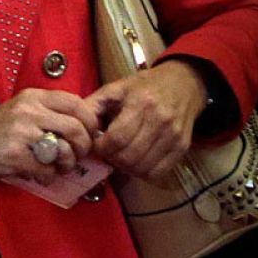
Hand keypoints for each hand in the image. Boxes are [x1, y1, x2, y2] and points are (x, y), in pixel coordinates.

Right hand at [0, 88, 100, 185]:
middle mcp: (28, 110)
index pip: (76, 102)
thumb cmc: (1, 130)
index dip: (90, 121)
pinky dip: (49, 176)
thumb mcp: (24, 109)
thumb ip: (50, 112)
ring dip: (68, 164)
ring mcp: (21, 132)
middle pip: (75, 128)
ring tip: (60, 166)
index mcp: (33, 96)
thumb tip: (86, 127)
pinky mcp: (16, 155)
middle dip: (84, 147)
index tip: (90, 133)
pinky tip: (40, 173)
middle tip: (78, 155)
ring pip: (65, 150)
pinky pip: (48, 170)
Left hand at [82, 59, 208, 181]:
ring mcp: (173, 136)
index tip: (96, 145)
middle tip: (107, 152)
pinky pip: (157, 173)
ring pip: (142, 168)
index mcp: (140, 103)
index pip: (117, 138)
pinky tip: (136, 161)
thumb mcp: (115, 88)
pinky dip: (142, 172)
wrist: (182, 85)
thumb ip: (93, 105)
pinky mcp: (182, 148)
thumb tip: (75, 126)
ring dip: (126, 168)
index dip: (102, 147)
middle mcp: (160, 121)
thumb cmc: (143, 87)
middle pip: (129, 156)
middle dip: (112, 159)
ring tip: (120, 156)